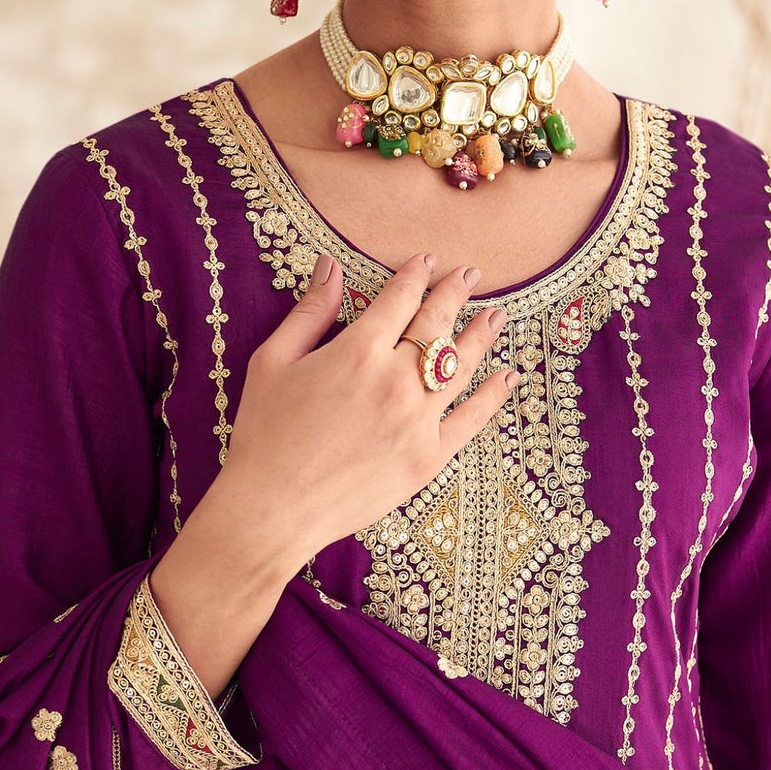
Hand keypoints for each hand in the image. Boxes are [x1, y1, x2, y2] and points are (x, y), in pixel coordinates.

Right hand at [215, 250, 516, 572]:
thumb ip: (309, 313)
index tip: (426, 262)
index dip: (415, 276)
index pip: (399, 299)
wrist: (272, 508)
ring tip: (495, 316)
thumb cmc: (264, 434)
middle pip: (436, 324)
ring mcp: (417, 420)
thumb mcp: (273, 362)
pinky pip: (471, 419)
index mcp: (357, 351)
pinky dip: (492, 395)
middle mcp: (395, 380)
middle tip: (469, 275)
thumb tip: (330, 266)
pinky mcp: (428, 458)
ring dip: (480, 335)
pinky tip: (506, 376)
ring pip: (460, 366)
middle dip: (454, 293)